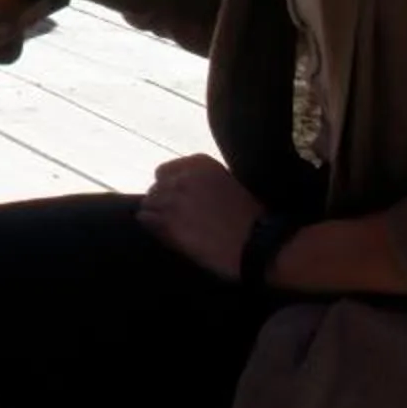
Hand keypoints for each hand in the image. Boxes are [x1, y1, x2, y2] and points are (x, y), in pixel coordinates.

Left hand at [138, 154, 264, 279]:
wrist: (261, 244)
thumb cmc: (254, 218)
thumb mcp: (229, 185)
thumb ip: (202, 182)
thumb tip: (183, 189)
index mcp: (199, 164)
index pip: (165, 172)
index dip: (170, 188)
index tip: (178, 201)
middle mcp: (182, 177)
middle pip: (156, 188)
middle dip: (164, 203)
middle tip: (177, 219)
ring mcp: (173, 198)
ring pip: (149, 203)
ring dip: (158, 215)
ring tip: (172, 229)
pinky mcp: (168, 222)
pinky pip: (145, 219)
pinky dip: (152, 227)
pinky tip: (166, 236)